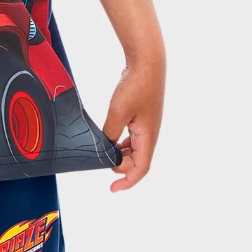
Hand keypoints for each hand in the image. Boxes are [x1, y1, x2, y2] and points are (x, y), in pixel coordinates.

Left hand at [101, 57, 164, 192]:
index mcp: (148, 137)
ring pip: (134, 149)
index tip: (112, 188)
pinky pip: (132, 137)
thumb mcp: (118, 112)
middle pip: (137, 161)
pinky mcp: (141, 116)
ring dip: (120, 154)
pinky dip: (121, 142)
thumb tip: (105, 147)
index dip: (128, 181)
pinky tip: (109, 138)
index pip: (141, 168)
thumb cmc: (135, 86)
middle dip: (120, 166)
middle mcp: (150, 134)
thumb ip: (111, 133)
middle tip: (101, 162)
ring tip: (103, 152)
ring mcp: (146, 125)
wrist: (147, 63)